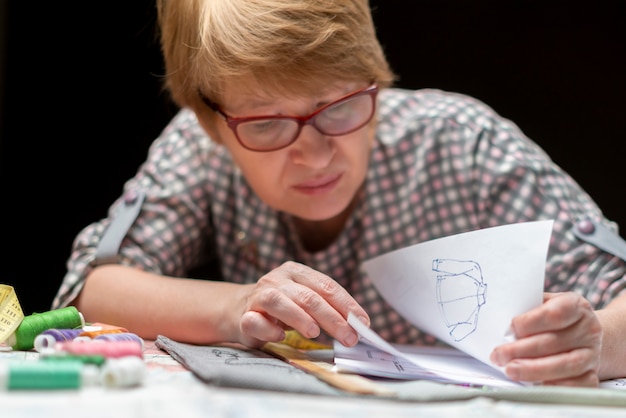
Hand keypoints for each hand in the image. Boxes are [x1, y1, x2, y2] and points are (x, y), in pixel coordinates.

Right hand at [237, 261, 368, 347]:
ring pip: (279, 302)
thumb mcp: (305, 301)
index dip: (347, 305)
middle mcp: (277, 280)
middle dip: (332, 318)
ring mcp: (258, 296)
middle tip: (349, 337)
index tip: (363, 323)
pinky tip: (279, 336)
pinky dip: (268, 329)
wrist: (237, 309)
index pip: (327, 286)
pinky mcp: (243, 316)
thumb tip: (358, 325)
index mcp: (296, 272)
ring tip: (314, 333)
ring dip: (299, 318)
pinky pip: (255, 321)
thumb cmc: (281, 307)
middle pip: (308, 296)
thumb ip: (328, 308)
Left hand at [490, 292, 602, 386]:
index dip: (530, 322)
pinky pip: (576, 385)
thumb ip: (525, 309)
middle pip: (554, 342)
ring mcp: (591, 354)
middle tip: (500, 354)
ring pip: (564, 365)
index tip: (511, 328)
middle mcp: (588, 330)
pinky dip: (553, 386)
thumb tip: (498, 321)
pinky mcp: (592, 375)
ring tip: (510, 370)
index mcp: (576, 306)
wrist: (583, 333)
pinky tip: (534, 384)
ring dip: (532, 370)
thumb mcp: (542, 303)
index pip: (555, 314)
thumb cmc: (554, 317)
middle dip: (522, 350)